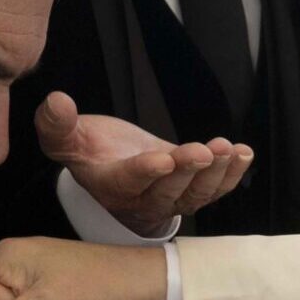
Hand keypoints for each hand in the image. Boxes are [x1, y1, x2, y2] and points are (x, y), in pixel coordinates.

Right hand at [36, 91, 252, 233]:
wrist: (109, 166)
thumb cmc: (89, 150)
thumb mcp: (66, 138)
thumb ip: (57, 125)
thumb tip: (56, 101)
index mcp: (109, 186)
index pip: (128, 182)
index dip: (145, 172)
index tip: (162, 158)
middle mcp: (141, 199)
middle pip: (167, 192)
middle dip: (187, 172)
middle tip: (203, 151)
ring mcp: (169, 198)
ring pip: (194, 194)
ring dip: (215, 173)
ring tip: (228, 149)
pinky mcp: (189, 190)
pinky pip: (212, 191)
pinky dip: (231, 176)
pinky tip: (243, 154)